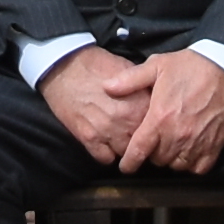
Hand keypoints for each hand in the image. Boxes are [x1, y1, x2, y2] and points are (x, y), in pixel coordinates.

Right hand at [38, 48, 150, 168]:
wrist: (65, 66)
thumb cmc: (97, 65)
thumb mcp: (128, 70)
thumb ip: (143, 88)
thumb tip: (155, 100)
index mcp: (142, 103)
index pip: (159, 127)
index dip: (155, 127)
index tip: (151, 127)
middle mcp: (128, 120)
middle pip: (144, 144)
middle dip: (141, 141)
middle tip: (135, 135)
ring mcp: (108, 131)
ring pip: (125, 154)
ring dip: (124, 148)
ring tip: (119, 139)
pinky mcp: (89, 139)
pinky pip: (105, 159)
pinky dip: (106, 154)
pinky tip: (105, 144)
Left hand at [123, 50, 223, 175]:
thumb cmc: (190, 65)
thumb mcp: (157, 66)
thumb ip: (130, 80)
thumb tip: (107, 87)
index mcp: (160, 117)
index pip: (138, 151)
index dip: (128, 163)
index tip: (125, 166)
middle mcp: (177, 134)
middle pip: (157, 160)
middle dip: (152, 153)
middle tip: (154, 141)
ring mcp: (198, 142)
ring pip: (177, 166)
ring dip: (171, 159)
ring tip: (171, 145)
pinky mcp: (215, 145)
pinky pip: (198, 168)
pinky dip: (191, 164)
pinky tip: (188, 151)